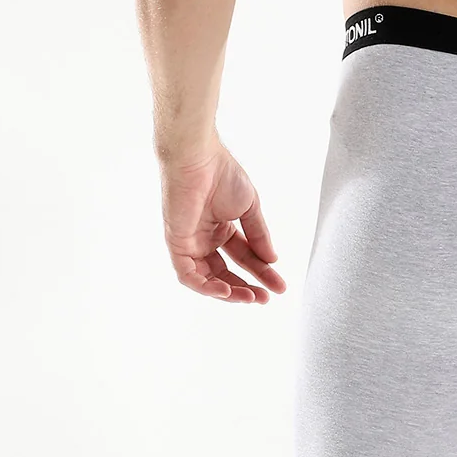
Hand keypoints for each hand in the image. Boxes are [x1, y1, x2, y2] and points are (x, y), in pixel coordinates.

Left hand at [159, 142, 285, 302]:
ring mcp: (190, 242)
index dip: (262, 273)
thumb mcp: (250, 208)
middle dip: (246, 287)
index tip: (280, 286)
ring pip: (207, 279)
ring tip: (250, 297)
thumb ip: (259, 236)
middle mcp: (205, 237)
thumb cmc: (222, 173)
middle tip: (266, 298)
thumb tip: (272, 260)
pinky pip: (188, 275)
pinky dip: (206, 287)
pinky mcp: (177, 243)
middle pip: (226, 273)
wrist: (198, 157)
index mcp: (222, 228)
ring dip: (229, 292)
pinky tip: (227, 290)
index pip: (244, 258)